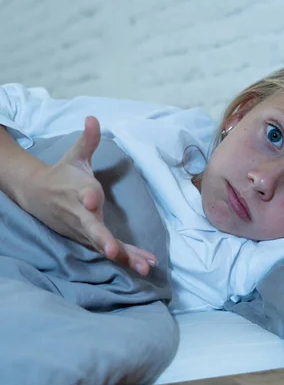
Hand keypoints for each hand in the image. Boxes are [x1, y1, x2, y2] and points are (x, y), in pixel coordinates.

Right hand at [17, 116, 156, 274]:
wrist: (36, 194)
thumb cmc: (63, 173)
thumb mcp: (75, 155)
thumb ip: (88, 140)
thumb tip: (93, 118)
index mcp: (77, 189)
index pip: (83, 192)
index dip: (89, 195)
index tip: (92, 198)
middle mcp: (80, 213)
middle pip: (91, 227)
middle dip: (103, 238)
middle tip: (112, 250)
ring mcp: (84, 230)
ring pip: (103, 244)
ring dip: (123, 256)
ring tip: (142, 266)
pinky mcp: (89, 239)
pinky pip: (109, 250)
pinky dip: (127, 259)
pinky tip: (145, 266)